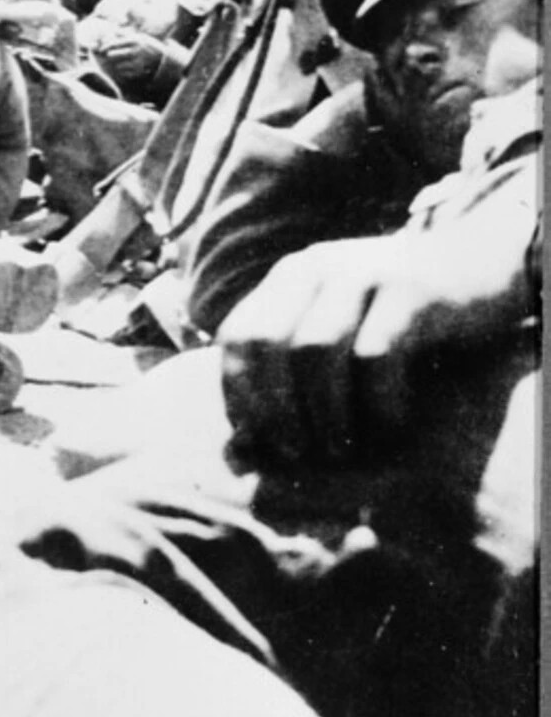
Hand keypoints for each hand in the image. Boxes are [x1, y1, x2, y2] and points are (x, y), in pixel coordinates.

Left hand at [99, 31, 163, 82]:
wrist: (164, 60)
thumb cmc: (150, 46)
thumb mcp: (140, 37)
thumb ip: (126, 34)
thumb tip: (113, 31)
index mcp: (135, 41)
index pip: (115, 43)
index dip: (105, 47)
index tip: (101, 49)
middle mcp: (135, 52)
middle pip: (114, 55)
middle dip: (109, 56)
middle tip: (109, 55)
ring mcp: (137, 63)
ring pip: (118, 65)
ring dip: (116, 64)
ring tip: (122, 62)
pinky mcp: (139, 73)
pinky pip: (124, 74)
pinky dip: (123, 72)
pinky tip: (128, 68)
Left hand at [218, 222, 532, 468]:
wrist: (480, 263)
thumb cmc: (400, 317)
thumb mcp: (341, 328)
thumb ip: (292, 370)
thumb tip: (240, 446)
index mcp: (292, 277)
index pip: (239, 334)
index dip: (238, 393)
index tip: (256, 443)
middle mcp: (319, 266)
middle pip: (268, 342)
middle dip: (275, 408)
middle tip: (297, 453)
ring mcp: (364, 271)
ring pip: (317, 350)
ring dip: (323, 413)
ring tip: (341, 449)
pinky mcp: (411, 289)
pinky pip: (376, 355)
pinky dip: (376, 402)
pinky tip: (390, 425)